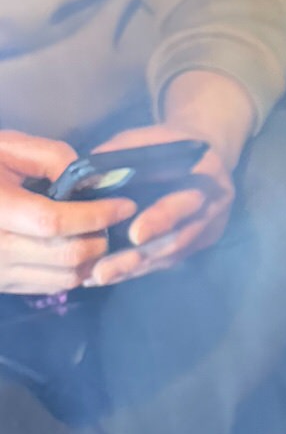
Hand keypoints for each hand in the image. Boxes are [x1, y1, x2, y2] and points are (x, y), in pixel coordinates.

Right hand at [0, 131, 135, 294]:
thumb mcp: (8, 147)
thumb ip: (52, 158)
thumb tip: (92, 181)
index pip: (53, 222)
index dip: (96, 215)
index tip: (125, 204)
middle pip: (65, 255)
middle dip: (100, 237)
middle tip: (112, 218)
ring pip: (64, 277)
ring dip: (91, 258)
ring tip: (96, 232)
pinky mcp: (1, 285)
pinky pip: (50, 286)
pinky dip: (74, 271)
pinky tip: (77, 247)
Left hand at [87, 124, 234, 285]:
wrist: (207, 153)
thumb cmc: (170, 143)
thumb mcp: (148, 138)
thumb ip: (121, 154)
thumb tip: (82, 178)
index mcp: (208, 174)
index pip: (187, 200)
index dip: (162, 218)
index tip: (135, 235)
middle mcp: (215, 205)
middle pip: (179, 238)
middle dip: (139, 257)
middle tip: (103, 272)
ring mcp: (209, 228)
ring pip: (172, 254)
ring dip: (134, 268)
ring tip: (97, 278)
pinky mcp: (199, 243)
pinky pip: (169, 260)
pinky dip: (139, 268)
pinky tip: (109, 275)